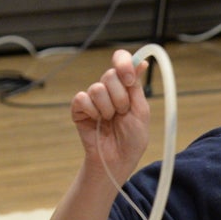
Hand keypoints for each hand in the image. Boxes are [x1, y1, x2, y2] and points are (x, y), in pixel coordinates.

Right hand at [70, 49, 150, 183]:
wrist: (118, 158)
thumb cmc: (132, 138)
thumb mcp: (140, 111)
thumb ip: (136, 87)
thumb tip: (142, 62)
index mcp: (125, 87)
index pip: (121, 60)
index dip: (123, 63)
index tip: (129, 79)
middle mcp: (108, 89)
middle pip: (110, 75)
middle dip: (120, 98)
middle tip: (123, 113)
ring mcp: (93, 98)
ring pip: (97, 88)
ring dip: (108, 108)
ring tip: (111, 120)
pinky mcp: (79, 108)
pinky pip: (82, 99)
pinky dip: (92, 111)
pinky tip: (97, 121)